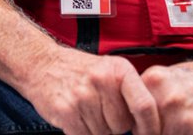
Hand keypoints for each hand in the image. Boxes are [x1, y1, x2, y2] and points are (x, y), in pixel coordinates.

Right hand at [17, 45, 159, 134]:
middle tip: (99, 109)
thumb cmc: (79, 70)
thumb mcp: (109, 71)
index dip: (151, 127)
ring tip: (85, 109)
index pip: (145, 106)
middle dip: (114, 124)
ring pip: (104, 133)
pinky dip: (81, 131)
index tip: (149, 134)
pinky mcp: (66, 110)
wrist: (41, 63)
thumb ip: (130, 94)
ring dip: (96, 128)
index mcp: (119, 69)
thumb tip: (151, 126)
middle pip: (123, 125)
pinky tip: (75, 115)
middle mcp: (102, 80)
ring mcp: (83, 96)